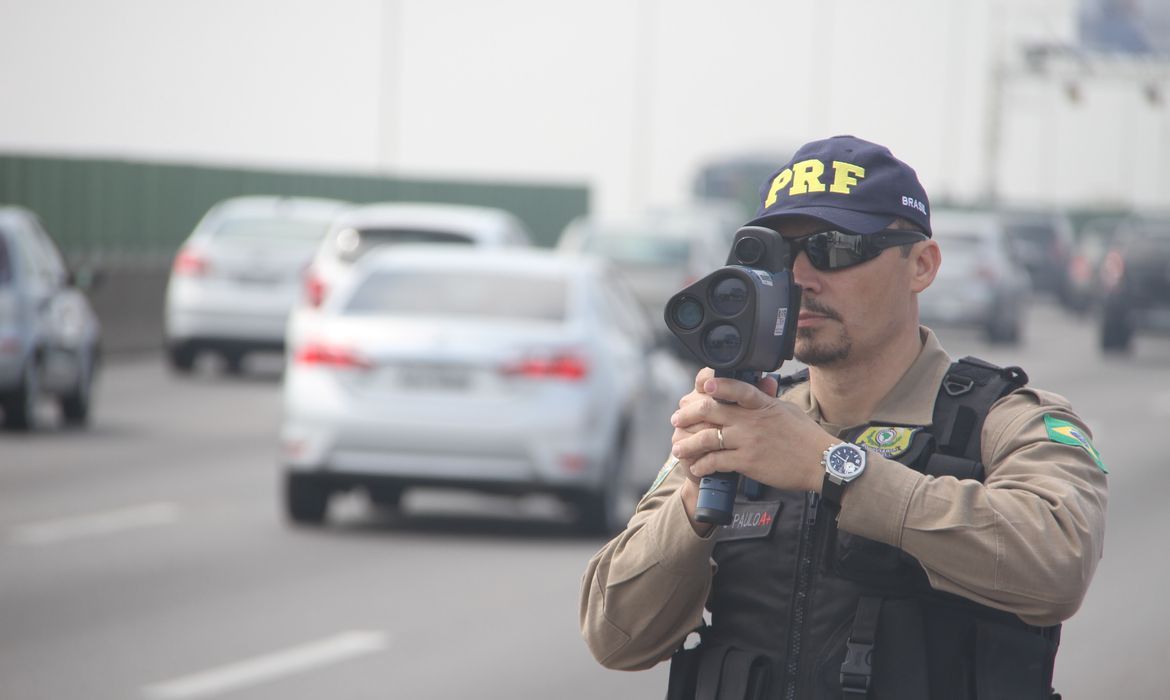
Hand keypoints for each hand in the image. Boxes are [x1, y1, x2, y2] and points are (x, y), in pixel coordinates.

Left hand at [670, 374, 832, 493]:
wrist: (821, 463)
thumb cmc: (806, 436)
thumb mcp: (786, 409)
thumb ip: (766, 399)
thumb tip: (758, 386)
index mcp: (762, 404)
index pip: (736, 388)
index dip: (717, 384)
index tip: (702, 385)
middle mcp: (751, 420)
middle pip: (710, 411)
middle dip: (688, 414)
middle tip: (677, 418)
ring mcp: (748, 441)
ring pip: (707, 438)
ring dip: (688, 444)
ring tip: (678, 448)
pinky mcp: (748, 462)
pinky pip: (716, 461)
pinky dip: (702, 465)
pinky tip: (696, 467)